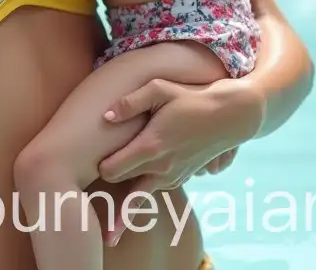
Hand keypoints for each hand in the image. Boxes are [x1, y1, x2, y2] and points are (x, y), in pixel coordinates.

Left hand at [96, 79, 263, 238]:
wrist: (229, 115)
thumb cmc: (191, 98)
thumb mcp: (160, 89)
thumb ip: (130, 102)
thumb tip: (106, 116)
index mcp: (151, 147)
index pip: (113, 170)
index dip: (98, 169)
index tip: (86, 167)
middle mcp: (161, 168)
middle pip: (125, 192)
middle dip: (109, 198)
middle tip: (90, 213)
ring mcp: (173, 176)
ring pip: (140, 195)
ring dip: (127, 203)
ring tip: (112, 226)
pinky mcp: (181, 178)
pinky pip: (155, 188)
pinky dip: (143, 192)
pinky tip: (133, 194)